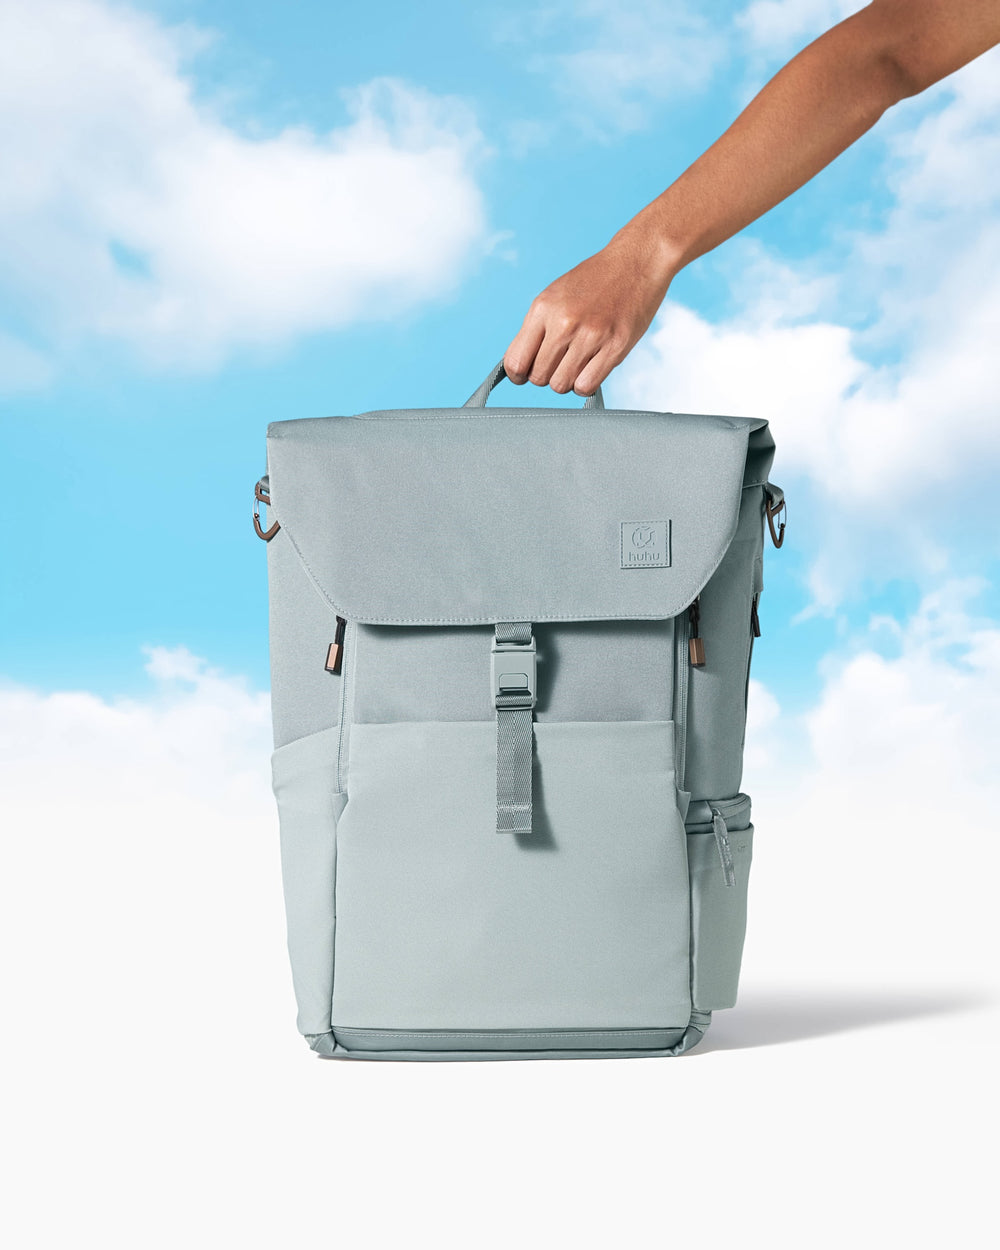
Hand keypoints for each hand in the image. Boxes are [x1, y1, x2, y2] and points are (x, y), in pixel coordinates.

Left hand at [503, 222, 676, 398]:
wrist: (636, 262)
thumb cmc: (594, 281)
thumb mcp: (555, 295)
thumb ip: (537, 328)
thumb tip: (521, 366)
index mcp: (543, 308)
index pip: (515, 361)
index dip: (517, 375)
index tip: (525, 375)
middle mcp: (564, 322)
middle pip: (538, 377)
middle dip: (545, 376)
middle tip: (558, 363)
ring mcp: (591, 336)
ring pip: (561, 385)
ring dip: (566, 381)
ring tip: (576, 363)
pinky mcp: (615, 347)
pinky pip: (586, 386)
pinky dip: (585, 385)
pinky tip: (590, 369)